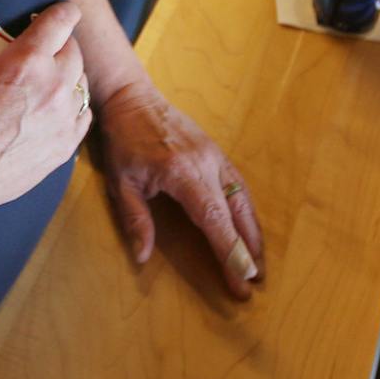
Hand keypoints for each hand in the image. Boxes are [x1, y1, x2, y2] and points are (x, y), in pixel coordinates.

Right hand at [0, 3, 91, 216]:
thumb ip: (11, 54)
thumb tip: (24, 47)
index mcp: (27, 61)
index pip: (62, 21)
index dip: (64, 13)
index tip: (64, 12)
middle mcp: (53, 86)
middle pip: (74, 51)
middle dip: (61, 47)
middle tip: (45, 51)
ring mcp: (64, 119)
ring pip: (80, 84)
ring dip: (66, 78)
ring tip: (46, 84)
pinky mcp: (66, 145)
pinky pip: (83, 115)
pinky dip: (72, 108)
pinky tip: (54, 110)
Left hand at [95, 82, 264, 299]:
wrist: (132, 98)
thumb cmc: (123, 141)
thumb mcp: (120, 182)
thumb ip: (135, 219)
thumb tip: (143, 257)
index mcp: (182, 172)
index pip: (214, 220)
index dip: (230, 252)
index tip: (242, 280)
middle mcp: (206, 163)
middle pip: (236, 212)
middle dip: (248, 249)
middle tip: (257, 280)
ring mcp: (215, 155)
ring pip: (243, 198)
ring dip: (253, 231)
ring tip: (258, 261)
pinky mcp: (217, 151)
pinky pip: (239, 184)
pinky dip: (247, 210)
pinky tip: (248, 228)